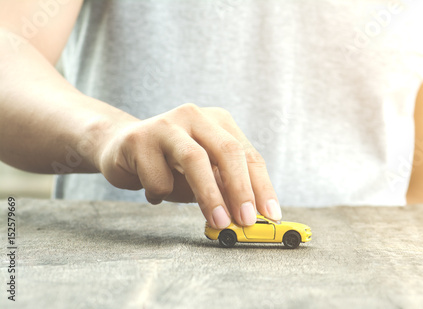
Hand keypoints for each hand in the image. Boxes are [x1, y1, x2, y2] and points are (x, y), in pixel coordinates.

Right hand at [96, 103, 281, 227]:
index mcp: (218, 121)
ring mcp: (166, 123)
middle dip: (240, 189)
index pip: (248, 154)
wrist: (121, 148)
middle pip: (227, 150)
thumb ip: (225, 188)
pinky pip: (158, 177)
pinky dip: (162, 193)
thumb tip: (249, 215)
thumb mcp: (204, 175)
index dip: (261, 186)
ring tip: (219, 222)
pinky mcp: (138, 139)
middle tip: (246, 220)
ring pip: (194, 159)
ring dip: (210, 196)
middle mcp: (195, 116)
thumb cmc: (170, 165)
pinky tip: (155, 192)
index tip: (270, 214)